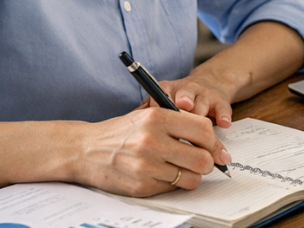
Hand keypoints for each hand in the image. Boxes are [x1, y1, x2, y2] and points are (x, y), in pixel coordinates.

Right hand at [77, 106, 231, 196]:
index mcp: (157, 118)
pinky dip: (173, 183)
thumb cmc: (121, 132)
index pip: (204, 130)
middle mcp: (152, 141)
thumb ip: (179, 123)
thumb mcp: (148, 115)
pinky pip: (173, 188)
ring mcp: (146, 166)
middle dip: (209, 163)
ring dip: (193, 176)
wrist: (85, 150)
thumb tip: (213, 141)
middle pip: (203, 159)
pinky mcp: (141, 186)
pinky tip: (163, 174)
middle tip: (204, 162)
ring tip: (182, 168)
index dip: (215, 143)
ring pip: (192, 178)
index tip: (218, 150)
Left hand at [146, 75, 234, 128]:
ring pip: (202, 102)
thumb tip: (127, 127)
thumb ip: (147, 112)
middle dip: (183, 100)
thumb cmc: (179, 101)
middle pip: (184, 95)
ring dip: (201, 111)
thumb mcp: (162, 102)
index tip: (155, 116)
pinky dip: (223, 115)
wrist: (209, 84)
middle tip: (183, 106)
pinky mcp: (220, 100)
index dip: (159, 106)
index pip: (161, 95)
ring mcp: (204, 94)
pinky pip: (222, 107)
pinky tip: (224, 123)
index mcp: (168, 89)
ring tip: (202, 123)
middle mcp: (186, 89)